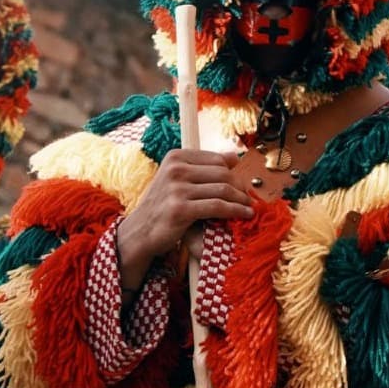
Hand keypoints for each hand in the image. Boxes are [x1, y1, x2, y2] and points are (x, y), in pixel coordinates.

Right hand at [117, 149, 251, 287]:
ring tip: (248, 207)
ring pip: (223, 190)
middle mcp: (174, 169)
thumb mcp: (177, 180)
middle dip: (240, 187)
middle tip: (247, 198)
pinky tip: (245, 214)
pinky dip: (236, 211)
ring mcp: (176, 189)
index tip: (240, 185)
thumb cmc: (161, 206)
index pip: (217, 159)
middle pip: (223, 174)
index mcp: (174, 157)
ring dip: (241, 200)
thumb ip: (203, 167)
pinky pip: (218, 207)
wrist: (140, 231)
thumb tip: (235, 156)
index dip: (233, 173)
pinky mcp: (181, 209)